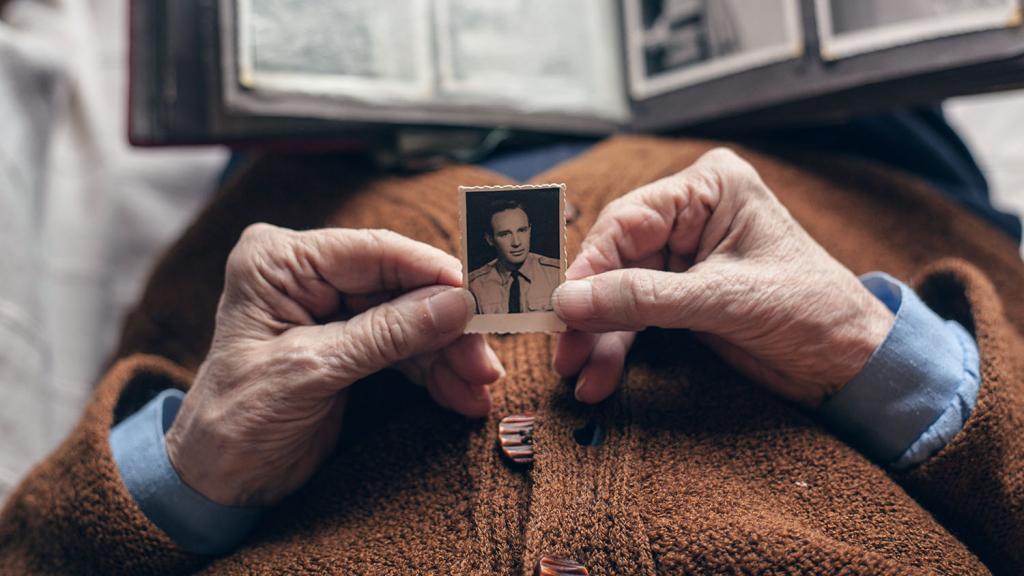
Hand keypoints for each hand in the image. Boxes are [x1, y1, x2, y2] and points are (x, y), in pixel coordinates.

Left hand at [165, 224, 503, 505]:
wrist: (218, 483)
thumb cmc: (237, 420)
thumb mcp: (311, 373)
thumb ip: (385, 335)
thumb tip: (456, 304)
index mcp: (279, 262)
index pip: (373, 252)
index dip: (432, 273)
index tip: (478, 296)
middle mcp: (307, 275)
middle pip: (401, 288)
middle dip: (447, 327)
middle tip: (485, 360)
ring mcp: (331, 310)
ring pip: (411, 320)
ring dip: (448, 356)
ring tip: (479, 388)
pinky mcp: (349, 345)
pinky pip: (405, 349)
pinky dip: (435, 374)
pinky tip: (462, 396)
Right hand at [552, 148, 893, 407]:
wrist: (852, 364)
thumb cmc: (811, 311)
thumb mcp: (724, 300)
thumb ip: (644, 298)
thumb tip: (570, 301)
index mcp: (709, 190)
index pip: (627, 220)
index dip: (589, 265)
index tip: (561, 304)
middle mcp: (691, 216)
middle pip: (614, 258)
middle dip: (588, 308)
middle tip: (563, 348)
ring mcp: (683, 259)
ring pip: (618, 292)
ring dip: (596, 335)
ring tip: (577, 372)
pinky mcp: (682, 297)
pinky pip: (634, 318)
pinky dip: (615, 348)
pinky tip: (598, 376)